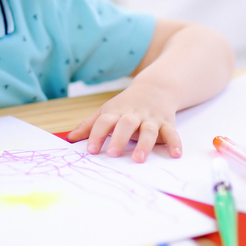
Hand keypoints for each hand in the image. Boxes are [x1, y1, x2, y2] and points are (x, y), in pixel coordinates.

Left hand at [66, 84, 181, 161]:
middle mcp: (134, 115)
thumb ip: (90, 125)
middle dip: (119, 138)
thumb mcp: (107, 110)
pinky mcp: (167, 123)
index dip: (97, 134)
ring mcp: (151, 119)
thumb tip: (70, 139)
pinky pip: (171, 133)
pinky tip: (175, 154)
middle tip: (113, 154)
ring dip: (144, 144)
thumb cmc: (127, 104)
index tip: (91, 150)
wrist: (156, 87)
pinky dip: (174, 143)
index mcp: (117, 112)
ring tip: (139, 159)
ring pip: (148, 130)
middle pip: (126, 124)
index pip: (104, 121)